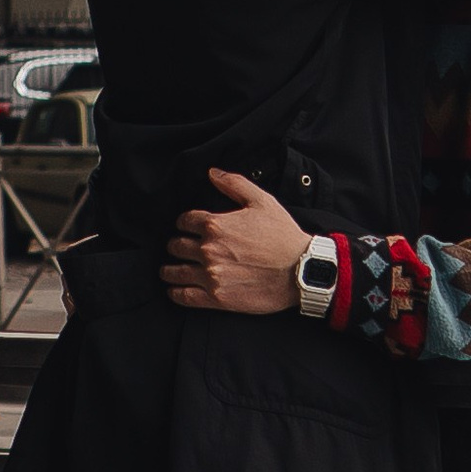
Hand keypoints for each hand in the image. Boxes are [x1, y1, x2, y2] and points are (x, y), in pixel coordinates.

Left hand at [163, 170, 311, 312]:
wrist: (302, 271)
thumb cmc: (283, 236)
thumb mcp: (262, 201)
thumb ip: (234, 184)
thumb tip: (212, 173)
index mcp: (216, 225)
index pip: (184, 221)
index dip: (183, 223)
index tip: (186, 228)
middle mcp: (208, 249)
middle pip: (175, 245)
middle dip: (176, 245)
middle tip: (178, 248)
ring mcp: (211, 274)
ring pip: (174, 271)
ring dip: (169, 269)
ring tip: (169, 270)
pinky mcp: (217, 297)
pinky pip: (184, 296)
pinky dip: (176, 292)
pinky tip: (176, 289)